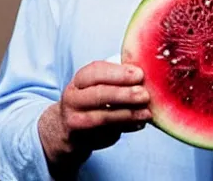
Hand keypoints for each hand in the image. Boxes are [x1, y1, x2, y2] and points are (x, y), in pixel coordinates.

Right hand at [38, 61, 151, 176]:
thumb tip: (144, 74)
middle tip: (145, 95)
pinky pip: (106, 134)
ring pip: (103, 118)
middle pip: (99, 95)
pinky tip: (139, 124)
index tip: (140, 74)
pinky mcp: (81, 140)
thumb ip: (116, 76)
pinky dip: (126, 128)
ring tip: (147, 113)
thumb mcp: (97, 83)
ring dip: (128, 115)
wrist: (66, 128)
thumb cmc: (91, 98)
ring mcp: (75, 121)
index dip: (119, 73)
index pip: (96, 72)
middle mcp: (73, 99)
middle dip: (125, 95)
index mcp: (79, 80)